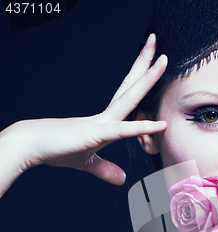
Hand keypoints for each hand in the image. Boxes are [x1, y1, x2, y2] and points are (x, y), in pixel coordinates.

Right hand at [1, 34, 166, 186]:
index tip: (153, 64)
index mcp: (106, 121)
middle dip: (145, 64)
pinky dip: (142, 128)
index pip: (127, 94)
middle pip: (130, 86)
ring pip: (129, 97)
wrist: (30, 146)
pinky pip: (123, 130)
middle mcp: (106, 116)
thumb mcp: (86, 162)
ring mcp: (101, 123)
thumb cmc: (55, 150)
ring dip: (147, 79)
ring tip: (161, 59)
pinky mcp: (96, 135)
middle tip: (156, 41)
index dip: (140, 79)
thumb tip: (122, 179)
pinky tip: (162, 124)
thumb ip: (105, 168)